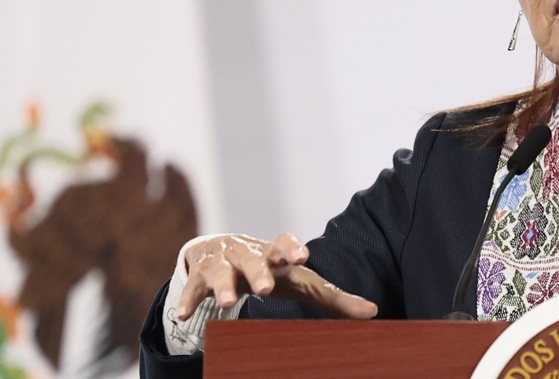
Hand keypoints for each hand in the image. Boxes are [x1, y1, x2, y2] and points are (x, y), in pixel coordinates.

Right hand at [176, 232, 377, 320]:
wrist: (221, 251)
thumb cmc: (272, 270)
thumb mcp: (301, 282)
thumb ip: (334, 297)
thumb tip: (374, 312)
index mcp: (275, 253)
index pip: (285, 243)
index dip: (292, 248)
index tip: (302, 256)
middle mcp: (248, 253)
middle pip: (253, 258)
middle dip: (259, 271)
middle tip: (265, 287)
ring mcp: (221, 263)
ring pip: (221, 271)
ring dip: (223, 285)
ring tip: (226, 302)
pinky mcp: (198, 277)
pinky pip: (192, 288)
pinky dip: (188, 300)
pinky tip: (184, 315)